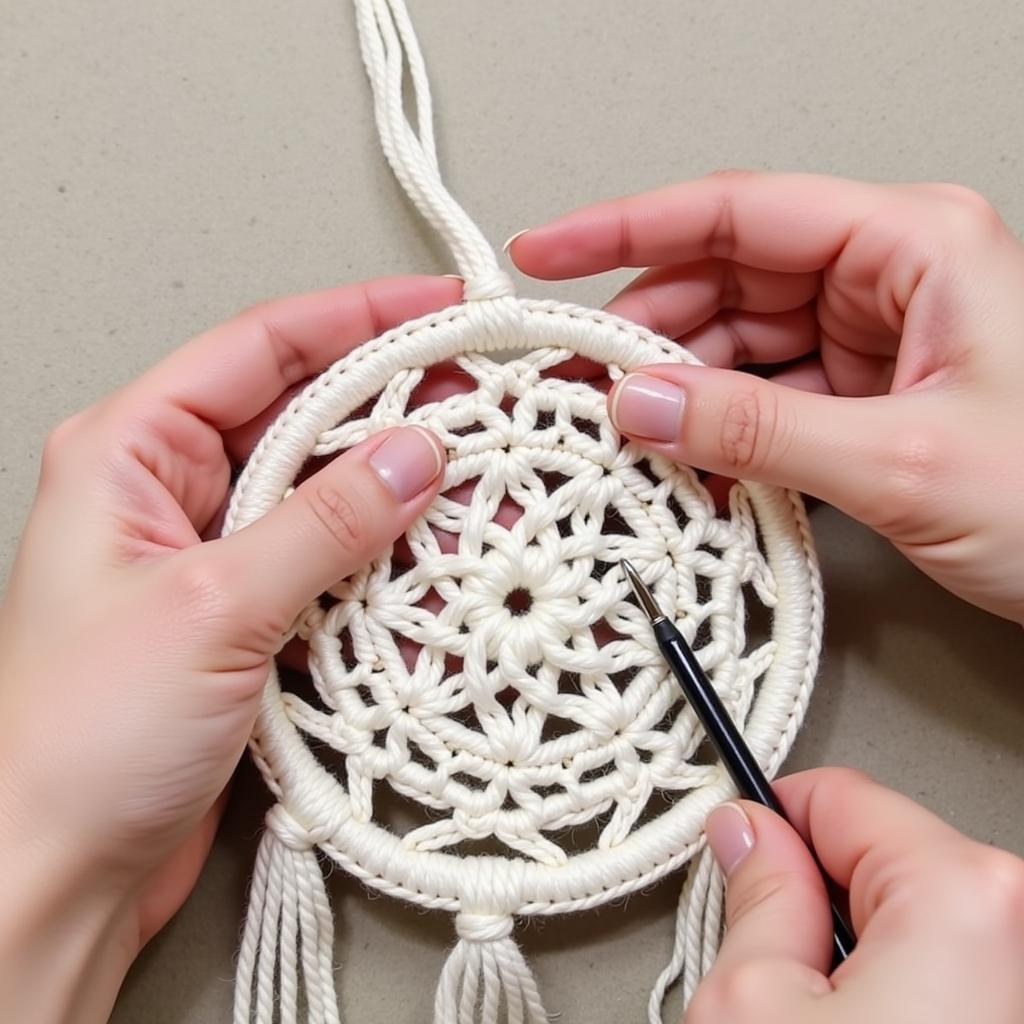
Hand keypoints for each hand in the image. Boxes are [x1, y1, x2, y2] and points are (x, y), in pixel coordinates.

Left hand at [0, 276, 458, 1022]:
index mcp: (130, 452)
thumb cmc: (74, 744)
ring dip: (403, 496)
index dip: (359, 319)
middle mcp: (171, 493)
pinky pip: (333, 564)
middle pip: (306, 416)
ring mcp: (216, 556)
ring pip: (330, 493)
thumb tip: (413, 455)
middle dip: (398, 412)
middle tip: (485, 406)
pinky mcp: (250, 616)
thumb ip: (324, 522)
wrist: (53, 875)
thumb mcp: (213, 608)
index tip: (440, 310)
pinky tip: (437, 567)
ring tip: (482, 495)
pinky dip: (388, 563)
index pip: (261, 348)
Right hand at [509, 172, 1023, 622]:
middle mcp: (892, 279)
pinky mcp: (868, 396)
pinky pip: (767, 396)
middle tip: (575, 378)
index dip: (627, 229)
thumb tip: (641, 403)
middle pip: (728, 280)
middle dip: (647, 332)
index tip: (549, 252)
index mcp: (914, 244)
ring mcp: (877, 339)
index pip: (739, 211)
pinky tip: (685, 460)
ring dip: (678, 390)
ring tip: (621, 432)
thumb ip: (756, 429)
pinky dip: (719, 430)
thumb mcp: (901, 460)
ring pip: (740, 343)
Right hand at [690, 769, 1023, 1022]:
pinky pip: (947, 968)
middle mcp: (1020, 926)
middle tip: (782, 969)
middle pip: (881, 857)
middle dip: (819, 897)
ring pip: (912, 920)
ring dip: (860, 954)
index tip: (739, 846)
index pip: (838, 796)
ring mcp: (1022, 976)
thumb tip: (751, 835)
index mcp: (963, 897)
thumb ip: (758, 897)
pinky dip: (901, 992)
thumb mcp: (754, 1004)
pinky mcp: (1012, 1010)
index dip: (771, 819)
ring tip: (825, 1018)